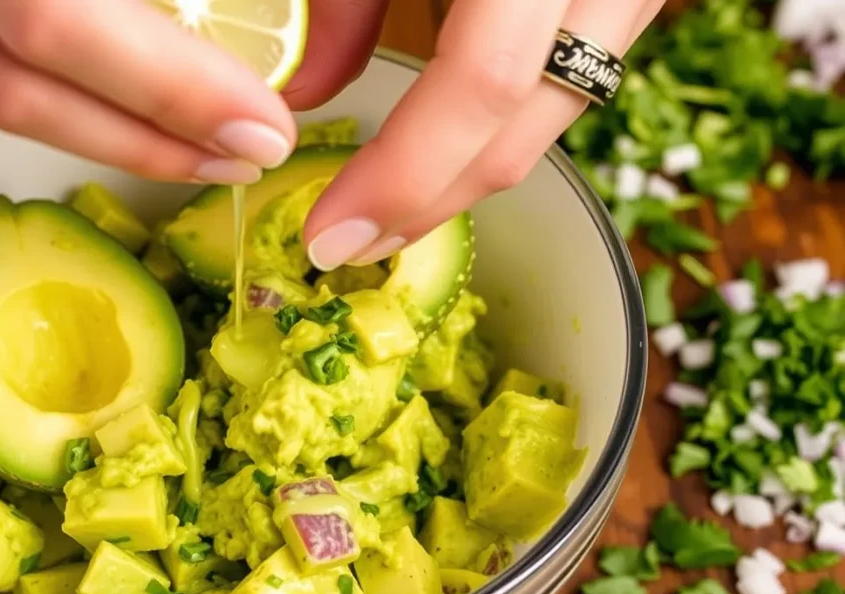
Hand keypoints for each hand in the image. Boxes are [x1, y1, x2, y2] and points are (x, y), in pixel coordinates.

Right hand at [0, 0, 302, 184]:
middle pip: (13, 79)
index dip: (169, 89)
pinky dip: (19, 106)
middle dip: (146, 136)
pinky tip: (93, 114)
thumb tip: (300, 10)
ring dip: (91, 136)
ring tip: (186, 146)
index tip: (265, 120)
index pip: (57, 15)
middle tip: (243, 150)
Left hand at [295, 0, 665, 270]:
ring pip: (552, 116)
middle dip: (430, 200)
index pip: (483, 81)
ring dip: (464, 174)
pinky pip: (563, 83)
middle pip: (526, 124)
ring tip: (384, 210)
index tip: (329, 237)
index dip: (406, 176)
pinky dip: (496, 126)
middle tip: (349, 246)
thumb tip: (296, 95)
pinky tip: (436, 148)